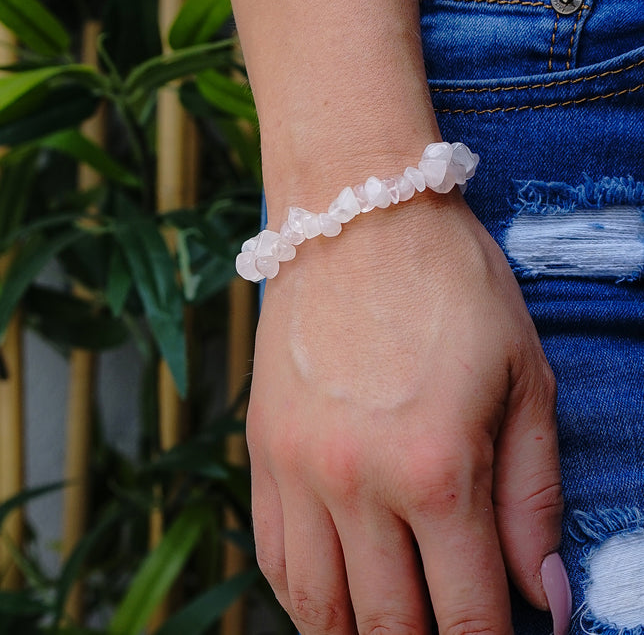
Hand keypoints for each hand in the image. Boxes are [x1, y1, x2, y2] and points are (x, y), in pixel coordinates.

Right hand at [247, 191, 562, 633]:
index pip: (467, 616)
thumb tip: (543, 595)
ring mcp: (298, 467)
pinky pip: (271, 553)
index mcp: (438, 469)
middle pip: (387, 625)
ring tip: (383, 633)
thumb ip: (532, 496)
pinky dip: (300, 595)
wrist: (357, 214)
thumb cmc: (449, 282)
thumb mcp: (523, 377)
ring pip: (316, 606)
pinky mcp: (262, 446)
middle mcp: (357, 482)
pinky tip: (327, 596)